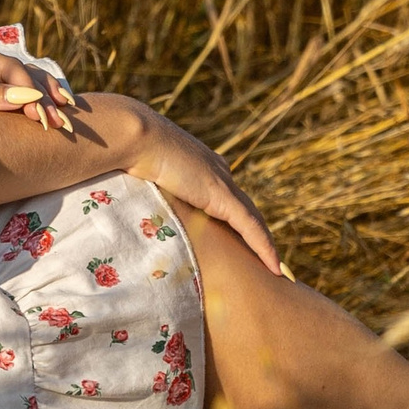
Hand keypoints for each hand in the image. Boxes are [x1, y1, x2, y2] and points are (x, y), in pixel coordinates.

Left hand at [0, 43, 81, 135]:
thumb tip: (25, 95)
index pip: (7, 66)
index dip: (28, 86)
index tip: (40, 112)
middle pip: (22, 73)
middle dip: (44, 96)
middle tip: (60, 122)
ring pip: (28, 81)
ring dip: (48, 99)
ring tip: (65, 118)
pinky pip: (23, 95)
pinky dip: (41, 104)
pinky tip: (57, 114)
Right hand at [116, 102, 289, 276]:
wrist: (136, 138)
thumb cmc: (130, 152)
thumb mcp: (144, 174)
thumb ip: (149, 188)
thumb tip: (131, 205)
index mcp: (201, 166)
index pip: (226, 198)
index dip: (236, 219)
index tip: (241, 239)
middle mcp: (218, 172)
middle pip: (246, 210)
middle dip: (257, 235)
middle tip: (268, 261)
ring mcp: (222, 183)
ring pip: (253, 221)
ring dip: (266, 247)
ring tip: (277, 271)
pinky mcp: (222, 195)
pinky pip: (250, 227)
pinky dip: (264, 247)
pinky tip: (275, 267)